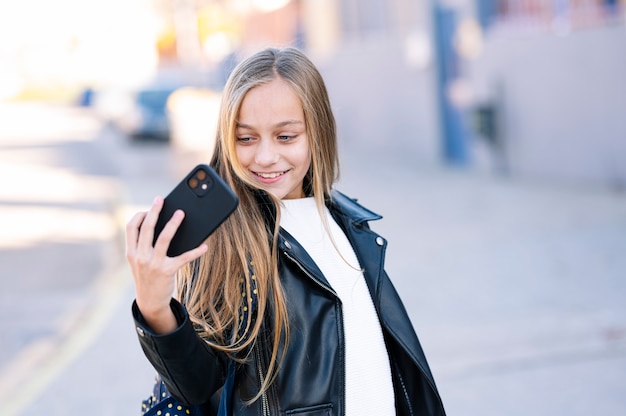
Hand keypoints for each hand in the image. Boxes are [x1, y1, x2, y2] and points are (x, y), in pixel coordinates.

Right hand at [125, 196, 207, 333]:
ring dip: (173, 224)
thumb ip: (143, 246)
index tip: (148, 208)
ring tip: (181, 213)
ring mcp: (153, 264)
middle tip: (161, 199)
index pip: (131, 228)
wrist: (150, 302)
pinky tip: (204, 246)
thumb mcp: (139, 261)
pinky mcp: (167, 271)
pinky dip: (195, 251)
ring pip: (164, 238)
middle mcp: (140, 256)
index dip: (139, 216)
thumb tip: (162, 224)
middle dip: (154, 211)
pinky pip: (183, 258)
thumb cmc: (147, 276)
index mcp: (131, 252)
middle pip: (147, 228)